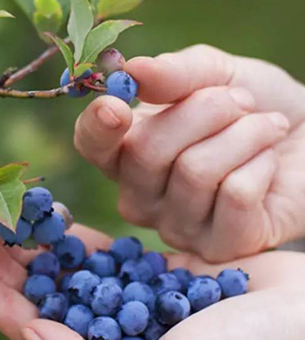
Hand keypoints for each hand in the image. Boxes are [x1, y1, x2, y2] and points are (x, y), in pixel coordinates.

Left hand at [0, 213, 304, 339]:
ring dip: (31, 245)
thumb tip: (33, 337)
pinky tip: (48, 216)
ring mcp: (129, 306)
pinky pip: (101, 254)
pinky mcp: (150, 275)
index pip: (35, 335)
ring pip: (65, 272)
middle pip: (42, 299)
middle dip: (4, 265)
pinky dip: (73, 236)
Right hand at [74, 44, 304, 261]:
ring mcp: (175, 227)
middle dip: (204, 111)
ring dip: (243, 135)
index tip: (116, 105)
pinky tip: (268, 165)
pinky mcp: (218, 247)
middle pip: (145, 152)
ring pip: (194, 172)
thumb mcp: (214, 74)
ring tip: (265, 127)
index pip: (91, 145)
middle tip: (240, 102)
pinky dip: (262, 165)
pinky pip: (234, 195)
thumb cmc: (251, 106)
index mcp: (126, 152)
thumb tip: (132, 72)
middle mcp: (140, 196)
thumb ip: (173, 74)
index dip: (97, 127)